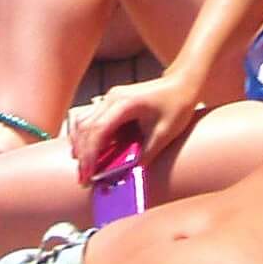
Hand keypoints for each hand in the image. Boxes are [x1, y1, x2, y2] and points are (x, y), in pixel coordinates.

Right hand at [69, 71, 201, 181]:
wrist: (181, 84)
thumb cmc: (176, 106)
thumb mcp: (164, 134)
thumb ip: (145, 155)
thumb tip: (128, 177)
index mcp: (125, 103)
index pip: (98, 130)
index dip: (90, 155)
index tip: (89, 175)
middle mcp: (111, 98)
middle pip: (85, 128)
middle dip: (82, 155)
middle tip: (83, 179)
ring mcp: (109, 98)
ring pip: (83, 122)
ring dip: (81, 146)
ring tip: (84, 169)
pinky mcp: (110, 102)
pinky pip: (90, 120)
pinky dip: (86, 138)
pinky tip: (88, 154)